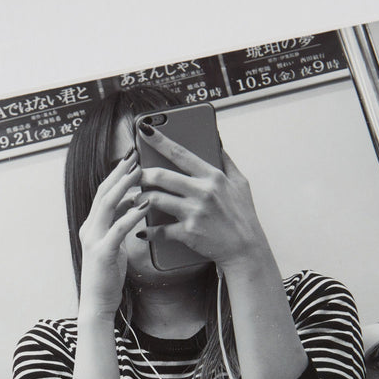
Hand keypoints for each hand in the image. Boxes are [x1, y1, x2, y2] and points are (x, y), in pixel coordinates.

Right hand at [77, 148, 149, 317]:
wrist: (97, 303)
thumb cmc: (108, 276)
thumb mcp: (114, 245)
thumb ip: (120, 224)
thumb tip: (132, 204)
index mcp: (92, 225)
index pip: (103, 193)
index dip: (116, 174)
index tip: (131, 159)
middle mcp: (89, 228)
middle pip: (103, 192)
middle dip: (120, 172)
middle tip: (135, 156)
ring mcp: (94, 239)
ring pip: (108, 204)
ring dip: (125, 186)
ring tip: (140, 172)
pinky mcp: (102, 252)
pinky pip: (118, 228)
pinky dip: (132, 214)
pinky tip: (145, 204)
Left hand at [136, 125, 269, 272]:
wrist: (246, 249)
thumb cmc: (243, 216)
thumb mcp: (241, 183)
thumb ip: (226, 161)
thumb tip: (216, 142)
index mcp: (213, 176)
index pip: (180, 153)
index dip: (159, 140)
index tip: (144, 129)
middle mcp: (202, 191)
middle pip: (161, 176)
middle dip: (141, 174)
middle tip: (131, 174)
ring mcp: (194, 212)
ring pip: (155, 199)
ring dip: (140, 199)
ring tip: (134, 199)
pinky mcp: (188, 232)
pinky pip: (160, 229)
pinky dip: (148, 231)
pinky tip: (142, 230)